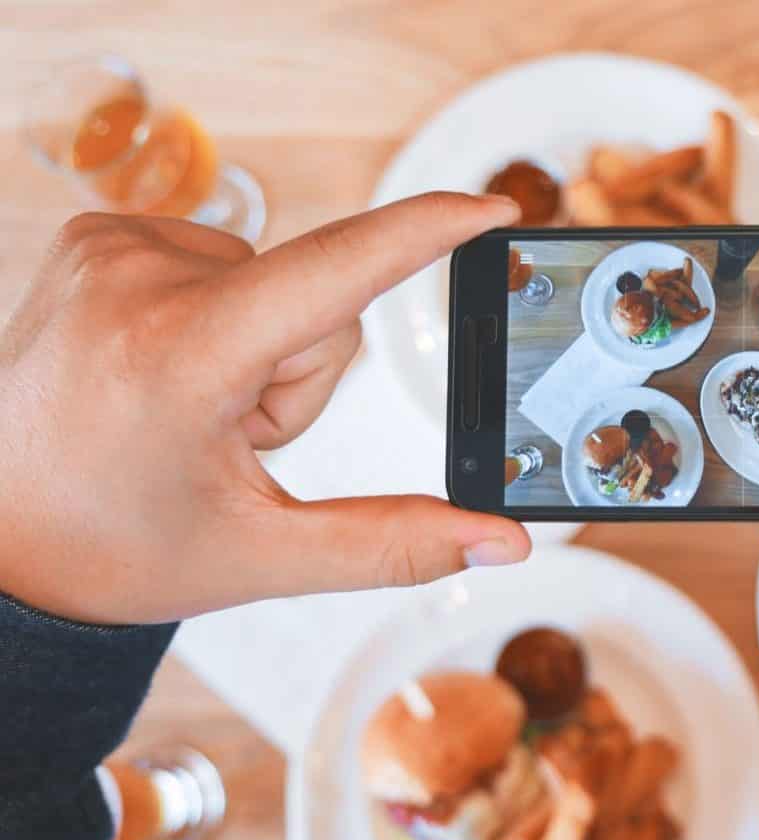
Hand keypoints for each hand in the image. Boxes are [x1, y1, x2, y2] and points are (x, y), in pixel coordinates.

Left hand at [0, 193, 531, 624]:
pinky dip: (219, 318)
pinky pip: (224, 262)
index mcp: (180, 356)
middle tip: (227, 438)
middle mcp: (138, 279)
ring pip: (275, 282)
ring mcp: (110, 248)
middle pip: (317, 303)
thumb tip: (503, 543)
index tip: (493, 207)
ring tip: (187, 408)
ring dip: (260, 349)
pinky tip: (164, 370)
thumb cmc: (111, 547)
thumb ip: (395, 544)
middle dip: (301, 375)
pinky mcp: (98, 235)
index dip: (426, 234)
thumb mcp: (260, 556)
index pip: (337, 273)